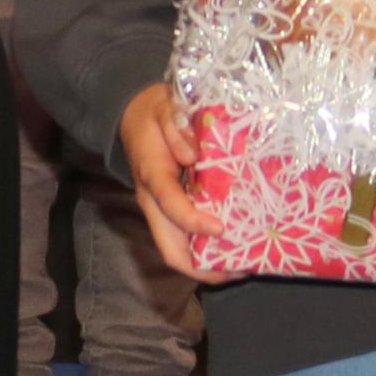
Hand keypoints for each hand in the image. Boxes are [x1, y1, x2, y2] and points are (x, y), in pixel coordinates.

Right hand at [119, 81, 223, 281]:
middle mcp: (155, 202)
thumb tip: (192, 155)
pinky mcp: (174, 209)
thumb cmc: (152, 111)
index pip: (170, 207)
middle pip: (171, 250)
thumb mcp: (163, 106)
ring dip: (209, 263)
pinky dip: (210, 249)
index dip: (194, 222)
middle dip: (202, 268)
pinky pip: (188, 239)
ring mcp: (164, 210)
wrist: (132, 114)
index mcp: (151, 176)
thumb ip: (175, 125)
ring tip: (244, 264)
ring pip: (180, 251)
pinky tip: (237, 245)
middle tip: (239, 269)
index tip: (221, 228)